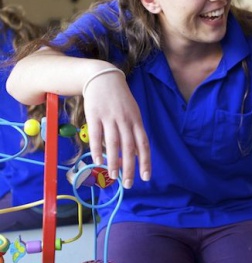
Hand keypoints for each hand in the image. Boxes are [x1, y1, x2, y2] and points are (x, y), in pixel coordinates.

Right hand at [83, 70, 150, 187]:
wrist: (103, 78)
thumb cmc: (120, 100)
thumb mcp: (132, 113)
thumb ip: (133, 132)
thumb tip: (135, 154)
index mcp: (136, 121)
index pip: (144, 145)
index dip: (145, 162)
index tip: (146, 177)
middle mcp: (125, 121)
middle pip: (129, 148)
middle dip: (130, 168)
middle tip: (128, 184)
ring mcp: (110, 118)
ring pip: (113, 143)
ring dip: (113, 162)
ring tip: (113, 176)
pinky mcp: (95, 115)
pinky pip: (97, 135)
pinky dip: (98, 149)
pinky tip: (98, 161)